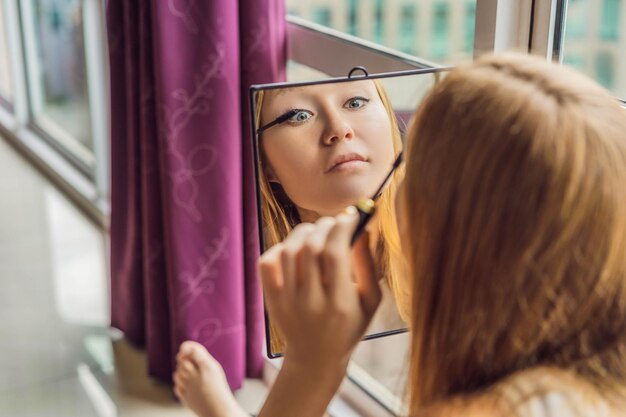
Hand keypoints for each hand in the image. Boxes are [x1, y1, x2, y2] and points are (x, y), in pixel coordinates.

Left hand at [259, 207, 381, 365]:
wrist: (315, 358)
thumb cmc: (349, 326)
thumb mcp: (370, 301)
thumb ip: (368, 266)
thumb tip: (362, 230)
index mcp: (339, 304)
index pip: (336, 254)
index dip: (343, 228)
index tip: (350, 216)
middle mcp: (310, 302)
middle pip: (311, 248)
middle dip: (324, 226)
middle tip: (334, 223)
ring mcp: (286, 300)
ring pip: (289, 250)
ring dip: (304, 232)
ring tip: (317, 232)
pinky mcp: (271, 299)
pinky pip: (267, 262)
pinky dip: (280, 247)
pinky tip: (295, 249)